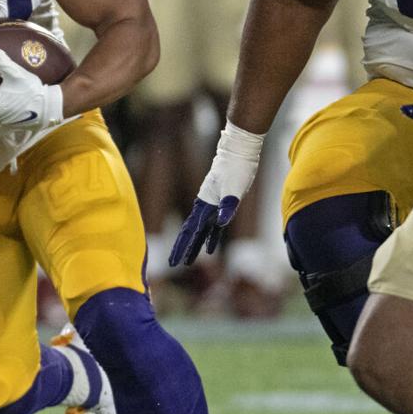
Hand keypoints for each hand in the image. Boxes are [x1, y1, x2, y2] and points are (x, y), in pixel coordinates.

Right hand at [170, 122, 264, 266]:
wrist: (239, 149)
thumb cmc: (237, 166)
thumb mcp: (235, 187)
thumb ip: (228, 205)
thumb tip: (220, 223)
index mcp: (205, 203)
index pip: (190, 230)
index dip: (182, 246)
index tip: (174, 261)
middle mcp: (205, 205)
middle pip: (190, 232)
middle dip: (182, 248)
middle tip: (173, 264)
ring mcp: (212, 204)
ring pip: (200, 230)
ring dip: (195, 245)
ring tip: (189, 261)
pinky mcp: (221, 203)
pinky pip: (213, 226)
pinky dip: (211, 237)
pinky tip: (211, 248)